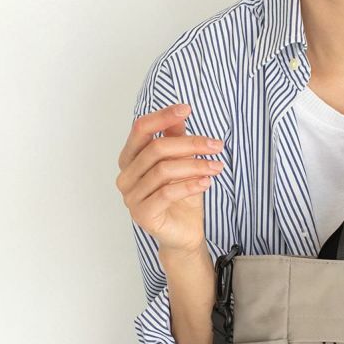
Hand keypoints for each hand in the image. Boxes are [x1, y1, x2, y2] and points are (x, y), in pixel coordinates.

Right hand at [115, 103, 224, 256]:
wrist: (185, 235)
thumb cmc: (182, 199)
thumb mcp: (183, 165)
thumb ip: (176, 140)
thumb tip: (180, 113)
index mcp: (130, 159)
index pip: (141, 129)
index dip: (162, 116)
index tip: (187, 109)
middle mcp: (126, 176)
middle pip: (156, 149)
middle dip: (190, 144)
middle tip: (217, 145)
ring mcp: (131, 197)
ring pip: (163, 171)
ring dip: (195, 165)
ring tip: (217, 167)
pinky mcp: (143, 214)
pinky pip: (167, 193)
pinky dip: (190, 185)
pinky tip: (207, 182)